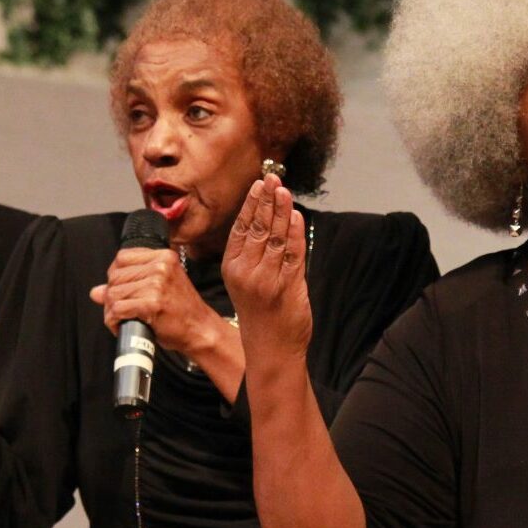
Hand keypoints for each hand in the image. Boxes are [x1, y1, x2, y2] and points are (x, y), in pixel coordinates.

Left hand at [89, 243, 223, 362]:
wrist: (200, 330)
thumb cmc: (181, 311)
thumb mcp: (159, 289)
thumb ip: (129, 285)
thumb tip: (95, 291)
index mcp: (164, 257)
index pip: (122, 257)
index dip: (115, 276)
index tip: (121, 290)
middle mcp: (161, 266)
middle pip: (115, 276)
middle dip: (111, 295)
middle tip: (119, 310)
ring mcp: (157, 284)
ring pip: (113, 294)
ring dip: (111, 310)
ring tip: (121, 319)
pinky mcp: (152, 303)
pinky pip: (118, 309)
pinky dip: (113, 320)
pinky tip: (120, 325)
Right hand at [222, 174, 312, 360]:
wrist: (271, 349)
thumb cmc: (260, 315)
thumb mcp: (246, 282)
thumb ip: (255, 253)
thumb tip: (268, 220)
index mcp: (232, 268)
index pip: (240, 228)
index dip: (250, 204)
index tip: (258, 184)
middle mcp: (246, 271)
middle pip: (257, 227)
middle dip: (266, 200)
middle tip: (272, 178)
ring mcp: (267, 278)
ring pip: (274, 236)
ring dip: (281, 210)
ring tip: (284, 190)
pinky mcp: (287, 285)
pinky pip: (292, 252)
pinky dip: (294, 232)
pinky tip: (295, 216)